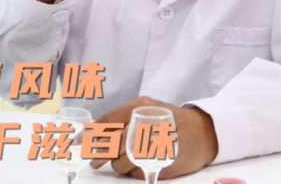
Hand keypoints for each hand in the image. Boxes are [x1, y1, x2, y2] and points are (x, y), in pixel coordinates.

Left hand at [90, 96, 218, 178]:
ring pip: (120, 162)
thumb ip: (122, 117)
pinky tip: (143, 162)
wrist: (204, 133)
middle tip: (93, 160)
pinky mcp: (159, 165)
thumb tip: (93, 130)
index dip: (88, 135)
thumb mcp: (147, 109)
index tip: (77, 143)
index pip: (105, 122)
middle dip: (98, 155)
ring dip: (119, 164)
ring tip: (130, 157)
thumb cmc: (171, 120)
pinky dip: (134, 170)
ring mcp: (152, 145)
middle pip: (110, 145)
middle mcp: (145, 124)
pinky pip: (135, 172)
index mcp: (139, 107)